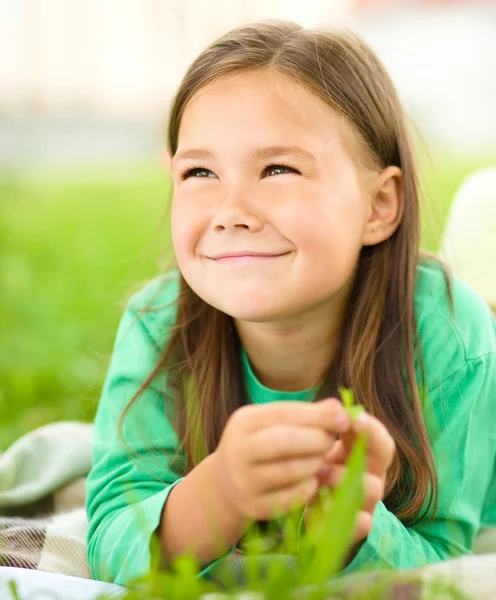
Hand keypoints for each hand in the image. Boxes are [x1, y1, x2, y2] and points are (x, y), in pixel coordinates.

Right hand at [211, 399, 350, 522]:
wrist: (225, 483)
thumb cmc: (258, 445)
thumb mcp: (272, 423)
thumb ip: (304, 414)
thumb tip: (338, 407)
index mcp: (244, 422)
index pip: (285, 414)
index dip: (318, 416)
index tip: (344, 418)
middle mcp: (238, 450)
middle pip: (284, 441)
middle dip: (317, 439)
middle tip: (332, 442)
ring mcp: (244, 480)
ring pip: (290, 470)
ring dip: (315, 463)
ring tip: (323, 459)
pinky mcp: (253, 506)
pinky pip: (291, 498)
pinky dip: (309, 487)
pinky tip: (313, 480)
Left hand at [306, 408, 394, 545]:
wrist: (310, 514)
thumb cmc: (319, 471)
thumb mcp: (322, 448)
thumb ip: (328, 428)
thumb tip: (334, 403)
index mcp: (366, 455)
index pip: (380, 438)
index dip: (370, 426)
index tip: (352, 416)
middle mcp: (373, 477)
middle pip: (383, 458)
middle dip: (363, 447)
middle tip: (337, 442)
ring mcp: (367, 503)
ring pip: (372, 488)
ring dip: (345, 478)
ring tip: (320, 474)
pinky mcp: (354, 528)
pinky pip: (362, 524)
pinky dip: (351, 519)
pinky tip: (332, 508)